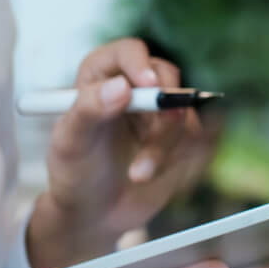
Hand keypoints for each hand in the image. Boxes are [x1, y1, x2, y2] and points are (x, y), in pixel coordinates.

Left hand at [27, 38, 218, 267]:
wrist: (97, 215)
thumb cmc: (75, 174)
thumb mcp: (70, 144)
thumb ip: (89, 110)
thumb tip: (121, 86)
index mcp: (101, 76)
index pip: (129, 52)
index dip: (141, 65)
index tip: (150, 87)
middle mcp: (135, 86)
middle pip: (167, 77)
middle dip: (163, 112)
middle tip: (155, 137)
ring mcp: (161, 111)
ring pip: (184, 111)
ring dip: (167, 145)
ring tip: (139, 173)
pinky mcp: (182, 136)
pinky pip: (198, 136)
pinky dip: (180, 157)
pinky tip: (153, 172)